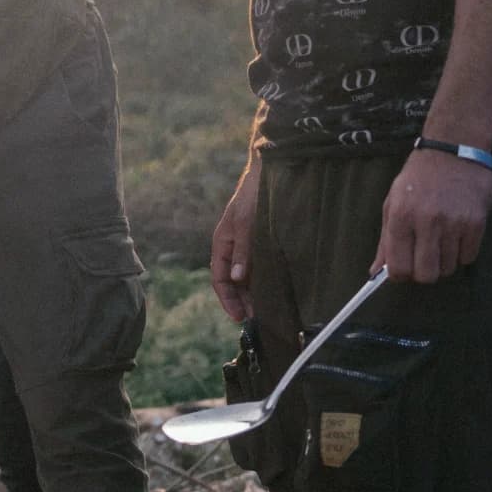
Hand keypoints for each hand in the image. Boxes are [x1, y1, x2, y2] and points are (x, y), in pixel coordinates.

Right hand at [209, 162, 261, 321]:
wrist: (268, 173)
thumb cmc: (253, 196)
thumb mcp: (246, 224)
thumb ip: (243, 251)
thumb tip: (238, 279)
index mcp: (222, 243)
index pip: (219, 278)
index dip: (227, 299)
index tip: (239, 316)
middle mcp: (233, 247)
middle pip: (232, 281)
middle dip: (241, 301)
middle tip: (255, 319)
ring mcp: (247, 245)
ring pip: (245, 277)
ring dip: (252, 293)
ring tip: (264, 310)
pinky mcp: (260, 242)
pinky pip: (257, 267)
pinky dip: (261, 281)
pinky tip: (272, 290)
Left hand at [374, 147, 491, 283]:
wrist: (453, 151)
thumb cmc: (418, 178)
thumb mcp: (393, 203)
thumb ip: (385, 240)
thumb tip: (375, 273)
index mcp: (400, 216)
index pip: (398, 267)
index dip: (400, 274)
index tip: (404, 269)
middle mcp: (427, 221)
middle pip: (426, 275)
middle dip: (424, 273)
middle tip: (424, 258)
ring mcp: (454, 223)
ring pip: (448, 268)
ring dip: (444, 261)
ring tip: (441, 239)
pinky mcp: (476, 223)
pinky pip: (468, 257)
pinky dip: (462, 252)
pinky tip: (457, 234)